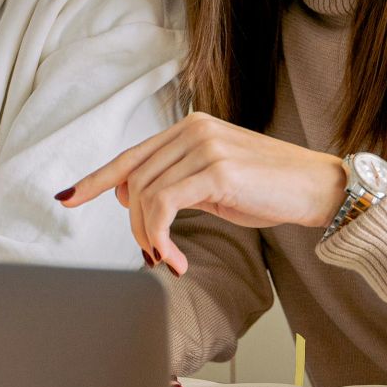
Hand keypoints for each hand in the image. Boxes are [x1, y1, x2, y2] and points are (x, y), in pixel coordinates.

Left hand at [56, 112, 346, 274]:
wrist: (319, 189)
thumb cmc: (271, 189)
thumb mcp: (216, 181)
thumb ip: (177, 181)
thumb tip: (130, 198)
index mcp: (189, 128)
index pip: (130, 156)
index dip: (95, 179)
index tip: (68, 198)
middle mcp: (192, 129)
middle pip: (133, 181)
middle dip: (133, 226)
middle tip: (153, 255)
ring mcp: (204, 146)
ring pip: (144, 196)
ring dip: (148, 237)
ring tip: (168, 259)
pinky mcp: (216, 170)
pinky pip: (164, 207)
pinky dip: (161, 238)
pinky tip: (176, 259)